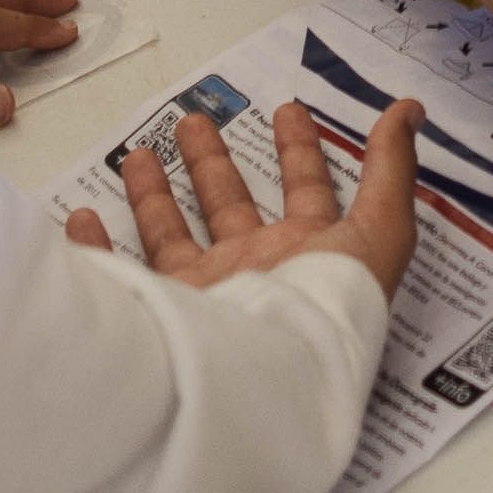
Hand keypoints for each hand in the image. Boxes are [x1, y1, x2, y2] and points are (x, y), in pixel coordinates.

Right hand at [68, 97, 429, 297]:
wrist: (269, 383)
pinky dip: (96, 250)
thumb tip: (410, 110)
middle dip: (215, 161)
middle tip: (196, 121)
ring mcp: (204, 295)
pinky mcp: (160, 314)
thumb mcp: (380, 231)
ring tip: (141, 152)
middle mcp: (253, 272)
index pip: (306, 190)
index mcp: (306, 252)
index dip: (301, 150)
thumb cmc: (327, 308)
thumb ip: (392, 169)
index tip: (287, 109)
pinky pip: (120, 277)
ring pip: (172, 233)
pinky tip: (82, 219)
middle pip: (230, 204)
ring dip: (156, 192)